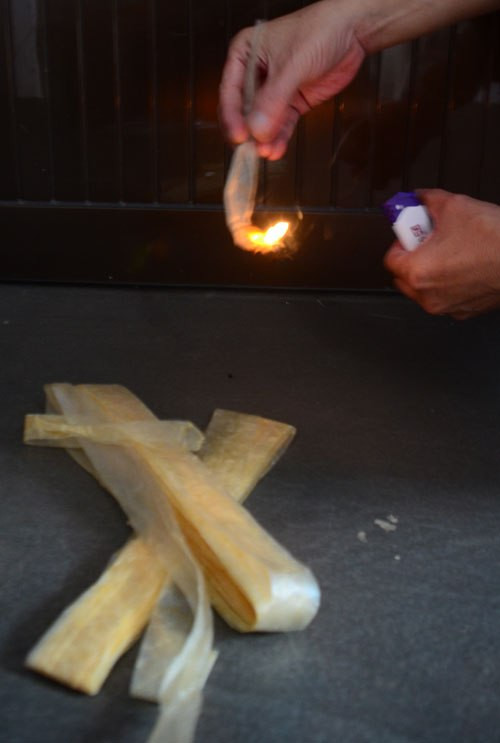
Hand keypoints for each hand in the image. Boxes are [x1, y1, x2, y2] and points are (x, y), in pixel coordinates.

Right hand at [219, 0, 364, 159]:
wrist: (351, 33)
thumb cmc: (319, 31)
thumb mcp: (291, 65)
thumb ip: (273, 100)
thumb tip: (257, 129)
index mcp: (245, 55)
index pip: (230, 91)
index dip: (232, 116)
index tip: (239, 135)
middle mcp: (256, 74)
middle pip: (244, 110)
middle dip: (248, 131)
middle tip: (250, 149)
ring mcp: (275, 91)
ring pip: (263, 121)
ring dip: (264, 139)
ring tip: (266, 152)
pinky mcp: (292, 102)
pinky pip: (282, 125)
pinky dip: (279, 138)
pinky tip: (277, 149)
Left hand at [384, 189, 499, 318]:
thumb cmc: (494, 240)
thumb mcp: (455, 206)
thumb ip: (429, 201)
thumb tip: (421, 198)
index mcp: (417, 272)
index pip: (391, 258)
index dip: (401, 241)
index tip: (412, 232)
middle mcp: (427, 295)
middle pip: (403, 278)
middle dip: (412, 258)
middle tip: (428, 241)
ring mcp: (445, 307)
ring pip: (423, 290)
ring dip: (429, 273)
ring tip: (450, 252)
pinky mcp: (463, 312)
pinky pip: (445, 298)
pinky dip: (448, 285)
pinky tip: (464, 266)